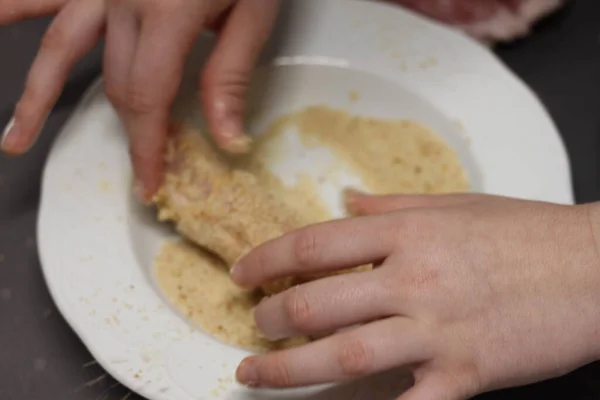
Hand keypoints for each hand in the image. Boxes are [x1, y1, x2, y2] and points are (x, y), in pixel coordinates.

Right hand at [0, 0, 278, 200]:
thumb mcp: (254, 10)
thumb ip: (231, 74)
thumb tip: (225, 137)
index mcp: (166, 13)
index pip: (148, 99)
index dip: (147, 147)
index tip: (149, 182)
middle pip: (116, 84)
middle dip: (129, 130)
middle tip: (142, 165)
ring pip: (59, 48)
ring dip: (36, 98)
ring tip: (14, 139)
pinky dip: (12, 9)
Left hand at [230, 191, 599, 398]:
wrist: (595, 268)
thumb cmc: (525, 230)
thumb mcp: (453, 203)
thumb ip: (390, 202)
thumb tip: (345, 198)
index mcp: (407, 231)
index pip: (314, 244)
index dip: (266, 258)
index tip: (242, 273)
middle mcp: (413, 278)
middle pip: (315, 303)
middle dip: (269, 318)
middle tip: (253, 325)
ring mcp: (437, 329)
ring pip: (344, 353)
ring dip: (289, 368)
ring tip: (256, 372)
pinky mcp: (465, 372)